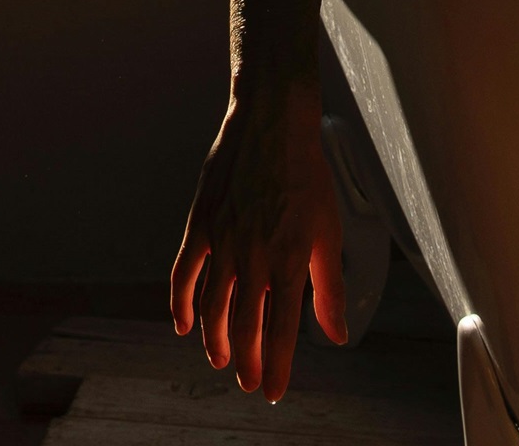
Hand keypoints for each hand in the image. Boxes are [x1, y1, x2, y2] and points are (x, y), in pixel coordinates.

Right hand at [170, 88, 345, 401]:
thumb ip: (331, 288)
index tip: (272, 391)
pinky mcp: (201, 225)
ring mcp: (223, 242)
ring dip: (216, 340)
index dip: (277, 366)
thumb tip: (337, 335)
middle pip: (246, 326)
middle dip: (247, 361)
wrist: (273, 126)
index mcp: (291, 260)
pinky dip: (181, 303)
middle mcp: (254, 257)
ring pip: (214, 307)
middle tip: (248, 383)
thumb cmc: (308, 177)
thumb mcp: (330, 232)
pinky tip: (184, 325)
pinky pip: (184, 274)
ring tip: (221, 360)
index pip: (282, 330)